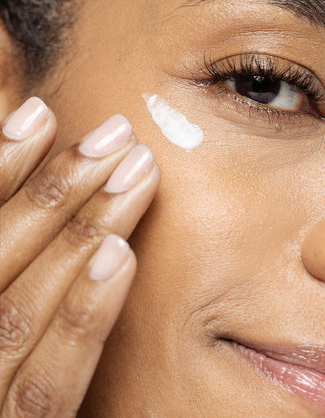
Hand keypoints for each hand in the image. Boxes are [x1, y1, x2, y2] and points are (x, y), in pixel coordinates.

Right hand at [0, 97, 159, 416]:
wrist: (9, 415)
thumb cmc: (5, 355)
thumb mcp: (5, 284)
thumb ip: (18, 245)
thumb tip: (38, 186)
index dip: (0, 164)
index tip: (40, 111)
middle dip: (57, 186)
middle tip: (116, 133)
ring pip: (23, 307)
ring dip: (82, 230)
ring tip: (135, 171)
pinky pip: (49, 382)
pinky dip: (83, 315)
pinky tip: (121, 256)